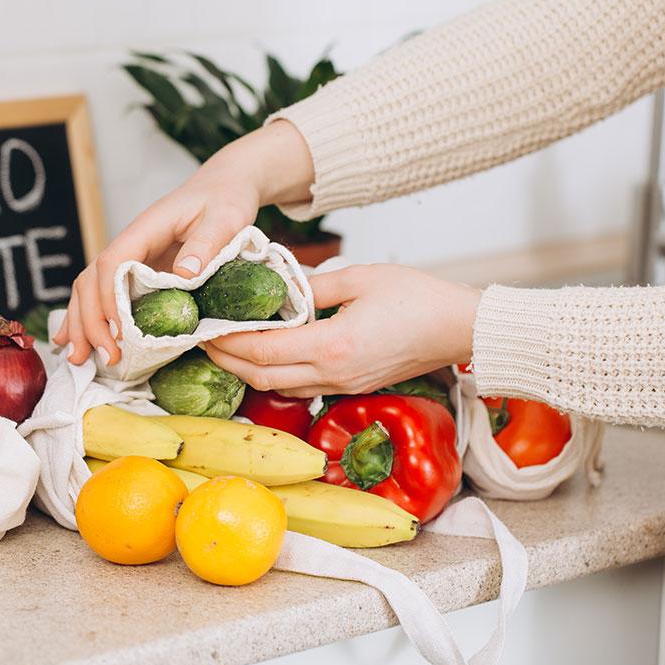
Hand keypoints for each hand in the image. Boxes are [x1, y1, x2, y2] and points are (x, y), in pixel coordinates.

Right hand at [54, 120, 313, 364]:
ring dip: (83, 323)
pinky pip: (106, 294)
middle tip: (102, 356)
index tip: (120, 330)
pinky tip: (80, 341)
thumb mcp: (226, 218)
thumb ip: (206, 243)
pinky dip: (91, 318)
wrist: (224, 187)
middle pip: (93, 280)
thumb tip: (183, 273)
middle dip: (91, 320)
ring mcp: (131, 257)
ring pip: (91, 289)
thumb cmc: (226, 200)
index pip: (114, 262)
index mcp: (147, 228)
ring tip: (79, 359)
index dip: (110, 297)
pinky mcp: (138, 271)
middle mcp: (131, 242)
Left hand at [202, 264, 480, 397]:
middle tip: (201, 341)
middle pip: (262, 376)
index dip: (228, 341)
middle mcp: (334, 374)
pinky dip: (275, 375)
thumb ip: (314, 284)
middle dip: (226, 361)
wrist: (462, 329)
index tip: (204, 326)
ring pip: (280, 387)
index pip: (263, 350)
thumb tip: (279, 286)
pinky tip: (266, 358)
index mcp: (333, 346)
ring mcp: (343, 385)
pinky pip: (302, 388)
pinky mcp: (352, 387)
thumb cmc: (420, 298)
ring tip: (225, 349)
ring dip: (248, 371)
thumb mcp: (361, 277)